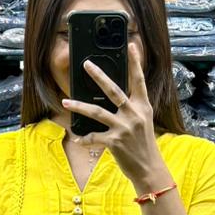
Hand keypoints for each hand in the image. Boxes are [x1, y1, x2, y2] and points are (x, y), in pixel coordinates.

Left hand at [61, 41, 168, 191]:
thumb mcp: (143, 122)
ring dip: (79, 106)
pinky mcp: (114, 142)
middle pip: (114, 90)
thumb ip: (132, 109)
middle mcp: (134, 114)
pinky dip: (84, 138)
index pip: (139, 80)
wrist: (149, 169)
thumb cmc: (144, 145)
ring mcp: (124, 128)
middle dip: (98, 76)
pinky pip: (93, 137)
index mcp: (143, 107)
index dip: (135, 63)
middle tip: (86, 64)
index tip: (131, 45)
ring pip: (97, 112)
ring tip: (65, 101)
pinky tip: (76, 138)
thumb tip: (116, 98)